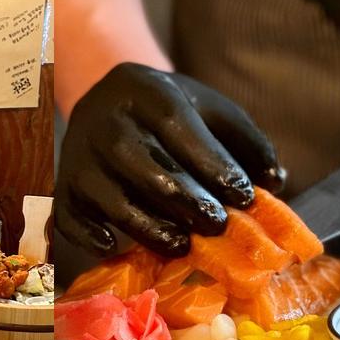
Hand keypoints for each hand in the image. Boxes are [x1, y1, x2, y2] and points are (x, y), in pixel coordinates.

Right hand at [55, 63, 281, 263]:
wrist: (108, 101)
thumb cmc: (171, 114)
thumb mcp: (211, 111)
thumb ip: (246, 142)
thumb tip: (274, 182)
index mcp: (147, 93)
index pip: (178, 128)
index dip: (212, 165)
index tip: (244, 196)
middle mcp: (107, 121)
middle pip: (145, 167)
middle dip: (186, 202)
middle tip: (218, 225)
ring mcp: (80, 156)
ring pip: (112, 198)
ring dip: (149, 227)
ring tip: (182, 244)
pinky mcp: (64, 186)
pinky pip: (71, 217)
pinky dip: (90, 236)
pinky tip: (115, 247)